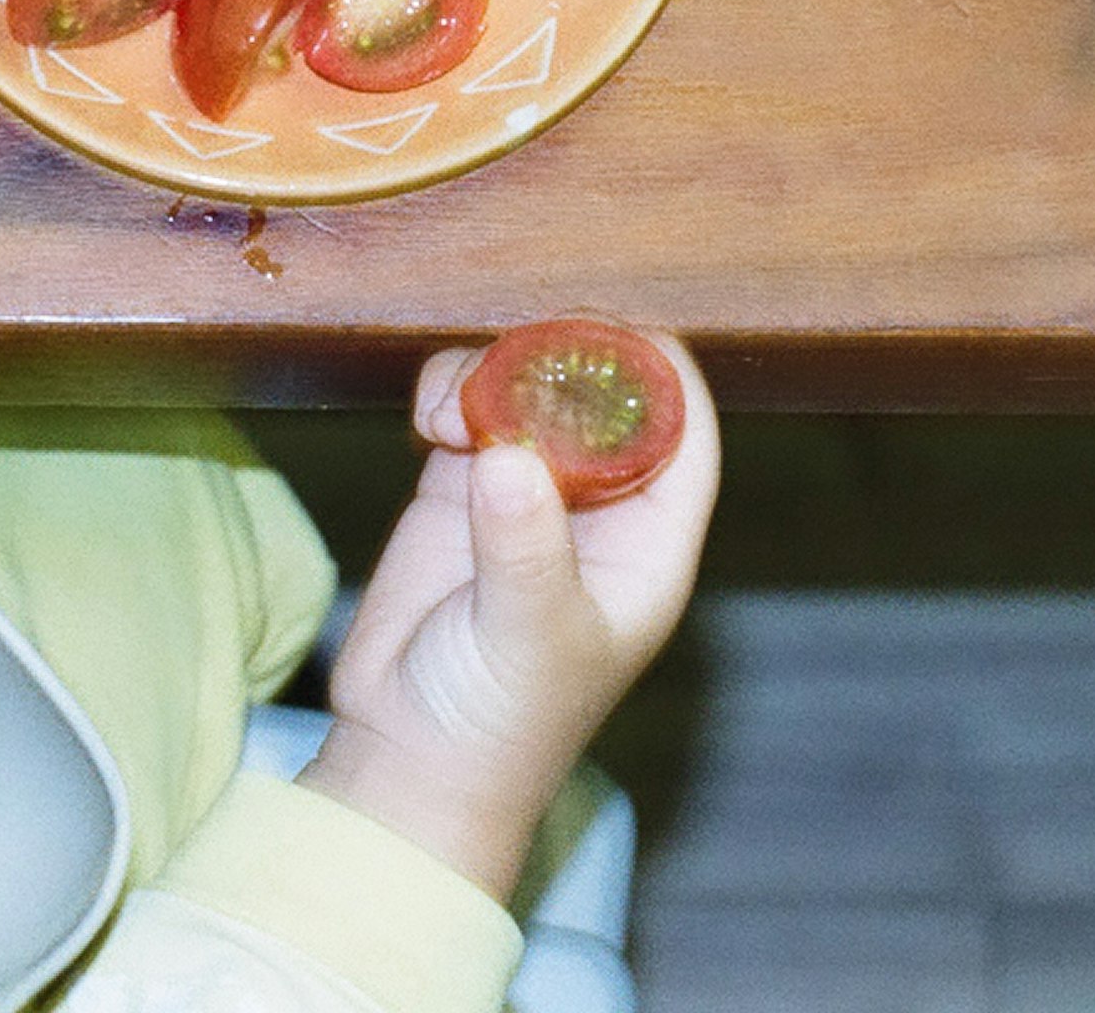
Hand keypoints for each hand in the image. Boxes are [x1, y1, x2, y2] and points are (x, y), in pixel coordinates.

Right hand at [296, 329, 718, 897]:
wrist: (409, 758)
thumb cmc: (499, 724)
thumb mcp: (526, 637)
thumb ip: (524, 547)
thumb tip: (509, 454)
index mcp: (649, 545)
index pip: (685, 436)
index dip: (660, 376)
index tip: (606, 335)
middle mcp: (598, 509)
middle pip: (604, 392)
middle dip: (561, 359)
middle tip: (513, 358)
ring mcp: (529, 493)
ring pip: (530, 387)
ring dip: (491, 373)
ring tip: (451, 415)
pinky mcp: (461, 488)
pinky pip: (467, 408)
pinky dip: (447, 394)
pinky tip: (427, 427)